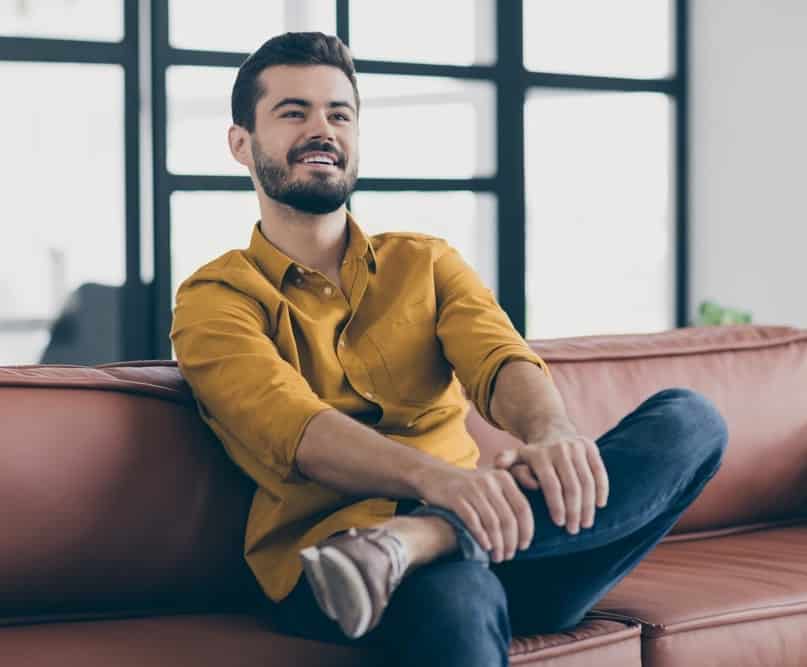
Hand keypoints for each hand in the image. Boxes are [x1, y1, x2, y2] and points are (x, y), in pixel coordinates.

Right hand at [416, 464, 534, 562]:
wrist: (434, 475)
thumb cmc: (468, 486)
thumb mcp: (492, 483)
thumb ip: (510, 498)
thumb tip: (527, 530)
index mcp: (503, 478)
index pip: (523, 508)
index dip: (526, 530)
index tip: (524, 546)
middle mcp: (490, 481)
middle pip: (508, 518)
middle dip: (511, 542)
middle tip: (508, 556)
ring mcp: (472, 488)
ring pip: (492, 522)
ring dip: (497, 544)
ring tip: (497, 557)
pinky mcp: (455, 497)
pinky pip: (473, 521)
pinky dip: (481, 537)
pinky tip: (485, 547)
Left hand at [494, 426, 608, 534]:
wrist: (552, 429)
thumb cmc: (533, 454)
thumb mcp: (516, 456)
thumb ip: (506, 461)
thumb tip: (498, 465)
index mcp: (540, 455)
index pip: (551, 486)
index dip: (557, 506)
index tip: (560, 524)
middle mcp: (560, 449)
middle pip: (571, 486)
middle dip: (574, 511)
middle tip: (574, 530)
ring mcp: (577, 447)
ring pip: (587, 481)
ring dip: (589, 505)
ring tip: (586, 522)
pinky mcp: (591, 447)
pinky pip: (599, 472)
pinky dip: (602, 490)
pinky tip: (600, 506)